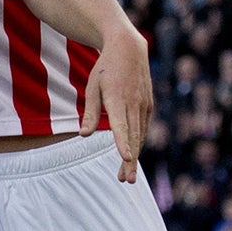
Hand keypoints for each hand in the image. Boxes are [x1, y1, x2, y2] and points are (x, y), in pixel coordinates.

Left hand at [80, 28, 153, 182]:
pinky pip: (142, 129)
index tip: (125, 158)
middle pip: (133, 137)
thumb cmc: (105, 70)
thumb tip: (83, 135)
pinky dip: (137, 143)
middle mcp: (134, 105)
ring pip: (139, 136)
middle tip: (126, 180)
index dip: (122, 143)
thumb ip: (89, 112)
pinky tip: (131, 156)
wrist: (130, 49)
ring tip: (126, 176)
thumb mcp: (92, 88)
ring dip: (133, 156)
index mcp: (118, 100)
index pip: (121, 126)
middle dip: (130, 161)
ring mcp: (144, 106)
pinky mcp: (148, 106)